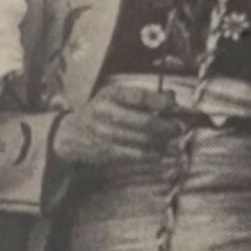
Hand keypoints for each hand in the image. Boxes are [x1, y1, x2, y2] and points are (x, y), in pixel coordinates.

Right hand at [52, 83, 180, 165]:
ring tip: (171, 143)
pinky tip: (159, 153)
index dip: (161, 103)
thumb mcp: (116, 97)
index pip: (141, 97)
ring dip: (163, 143)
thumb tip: (172, 98)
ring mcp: (106, 134)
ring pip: (144, 141)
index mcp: (111, 94)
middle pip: (146, 122)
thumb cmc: (101, 112)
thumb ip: (144, 97)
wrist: (71, 134)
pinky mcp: (107, 151)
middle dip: (168, 127)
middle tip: (179, 129)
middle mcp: (106, 112)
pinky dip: (152, 155)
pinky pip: (137, 156)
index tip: (176, 107)